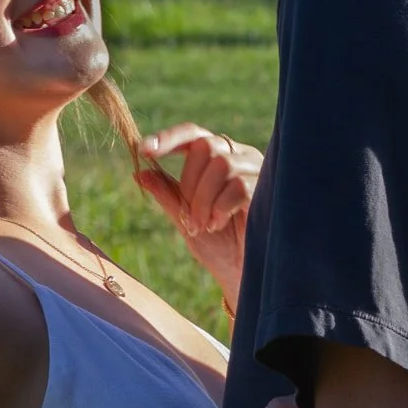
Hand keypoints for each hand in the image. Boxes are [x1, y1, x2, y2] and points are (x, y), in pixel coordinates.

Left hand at [136, 125, 263, 310]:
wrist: (241, 273)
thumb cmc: (217, 245)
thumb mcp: (185, 218)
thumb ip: (167, 194)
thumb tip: (139, 172)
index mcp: (217, 158)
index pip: (193, 135)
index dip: (169, 138)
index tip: (144, 150)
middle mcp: (239, 157)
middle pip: (205, 146)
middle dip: (189, 183)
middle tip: (190, 216)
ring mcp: (256, 170)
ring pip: (221, 164)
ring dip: (204, 199)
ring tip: (204, 225)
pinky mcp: (267, 189)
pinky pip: (238, 185)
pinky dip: (220, 207)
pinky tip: (218, 224)